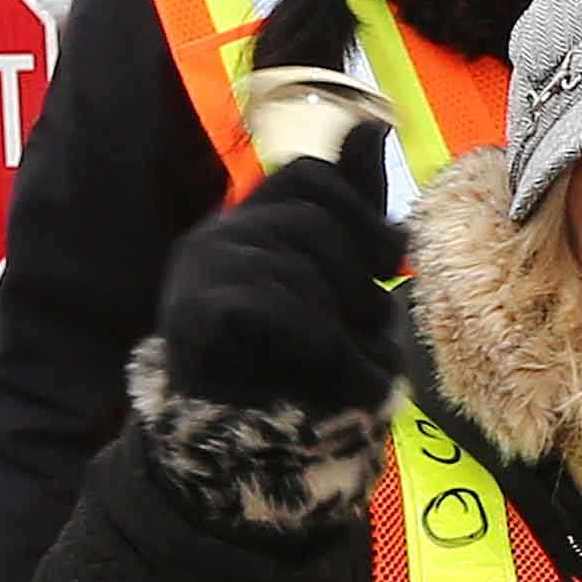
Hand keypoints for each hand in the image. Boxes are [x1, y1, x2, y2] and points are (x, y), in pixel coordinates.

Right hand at [153, 128, 401, 422]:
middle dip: (357, 270)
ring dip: (345, 316)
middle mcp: (215, 237)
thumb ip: (355, 212)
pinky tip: (340, 379)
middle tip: (366, 322)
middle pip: (310, 212)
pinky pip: (281, 304)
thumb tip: (373, 123)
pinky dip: (328, 348)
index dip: (362, 214)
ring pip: (299, 257)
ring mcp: (198, 274)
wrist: (247, 457)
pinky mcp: (196, 316)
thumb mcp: (344, 284)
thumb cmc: (303, 371)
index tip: (385, 265)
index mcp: (247, 225)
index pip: (311, 174)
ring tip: (349, 359)